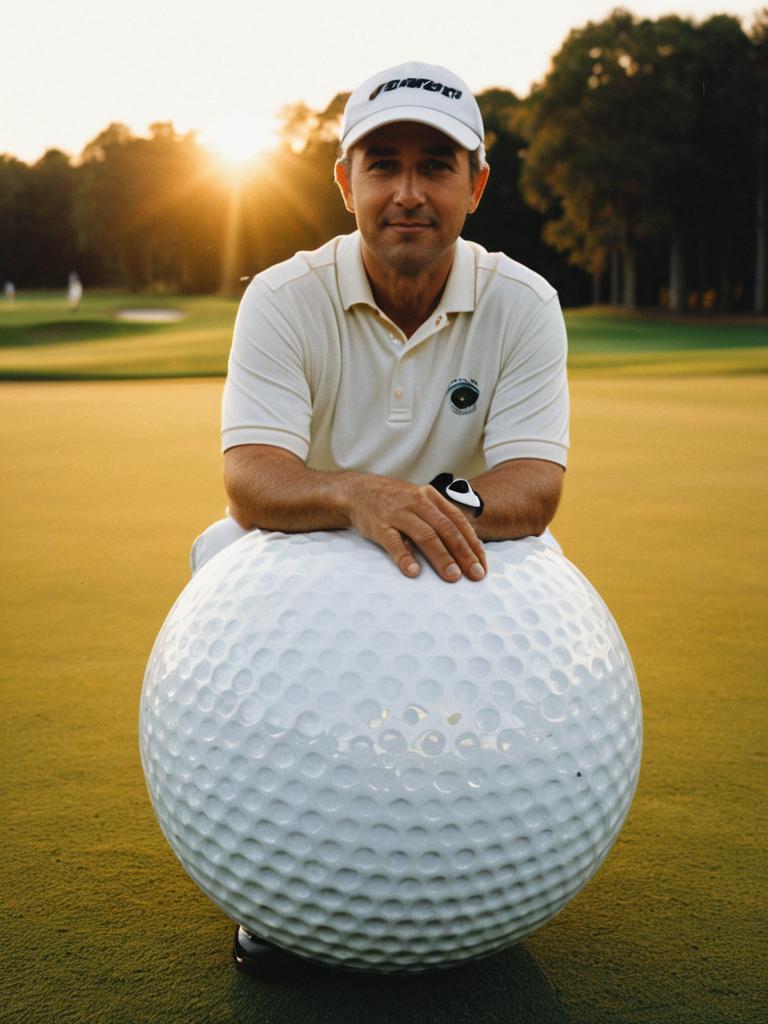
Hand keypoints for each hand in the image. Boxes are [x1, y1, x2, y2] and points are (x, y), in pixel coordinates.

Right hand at [340, 474, 486, 581]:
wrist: (357, 491)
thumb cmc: (394, 502)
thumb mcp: (420, 502)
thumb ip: (439, 519)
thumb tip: (466, 548)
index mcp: (432, 498)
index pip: (459, 521)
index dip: (473, 544)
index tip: (482, 565)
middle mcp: (418, 503)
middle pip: (446, 529)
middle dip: (463, 553)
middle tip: (475, 575)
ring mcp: (399, 513)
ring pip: (425, 535)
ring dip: (441, 557)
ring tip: (452, 576)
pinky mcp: (380, 525)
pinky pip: (394, 542)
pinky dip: (405, 557)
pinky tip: (414, 572)